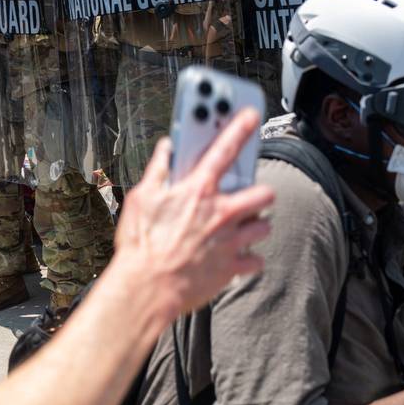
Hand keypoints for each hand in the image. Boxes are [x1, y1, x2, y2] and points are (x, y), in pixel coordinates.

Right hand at [111, 109, 273, 319]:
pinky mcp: (231, 268)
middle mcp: (221, 213)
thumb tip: (165, 149)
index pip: (224, 150)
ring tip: (239, 228)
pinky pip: (255, 261)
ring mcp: (230, 241)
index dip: (239, 128)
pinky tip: (236, 258)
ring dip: (254, 226)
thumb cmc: (140, 243)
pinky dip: (249, 259)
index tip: (250, 117)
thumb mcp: (142, 198)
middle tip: (245, 196)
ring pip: (263, 227)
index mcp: (198, 191)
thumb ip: (158, 170)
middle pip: (262, 194)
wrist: (146, 288)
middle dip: (259, 193)